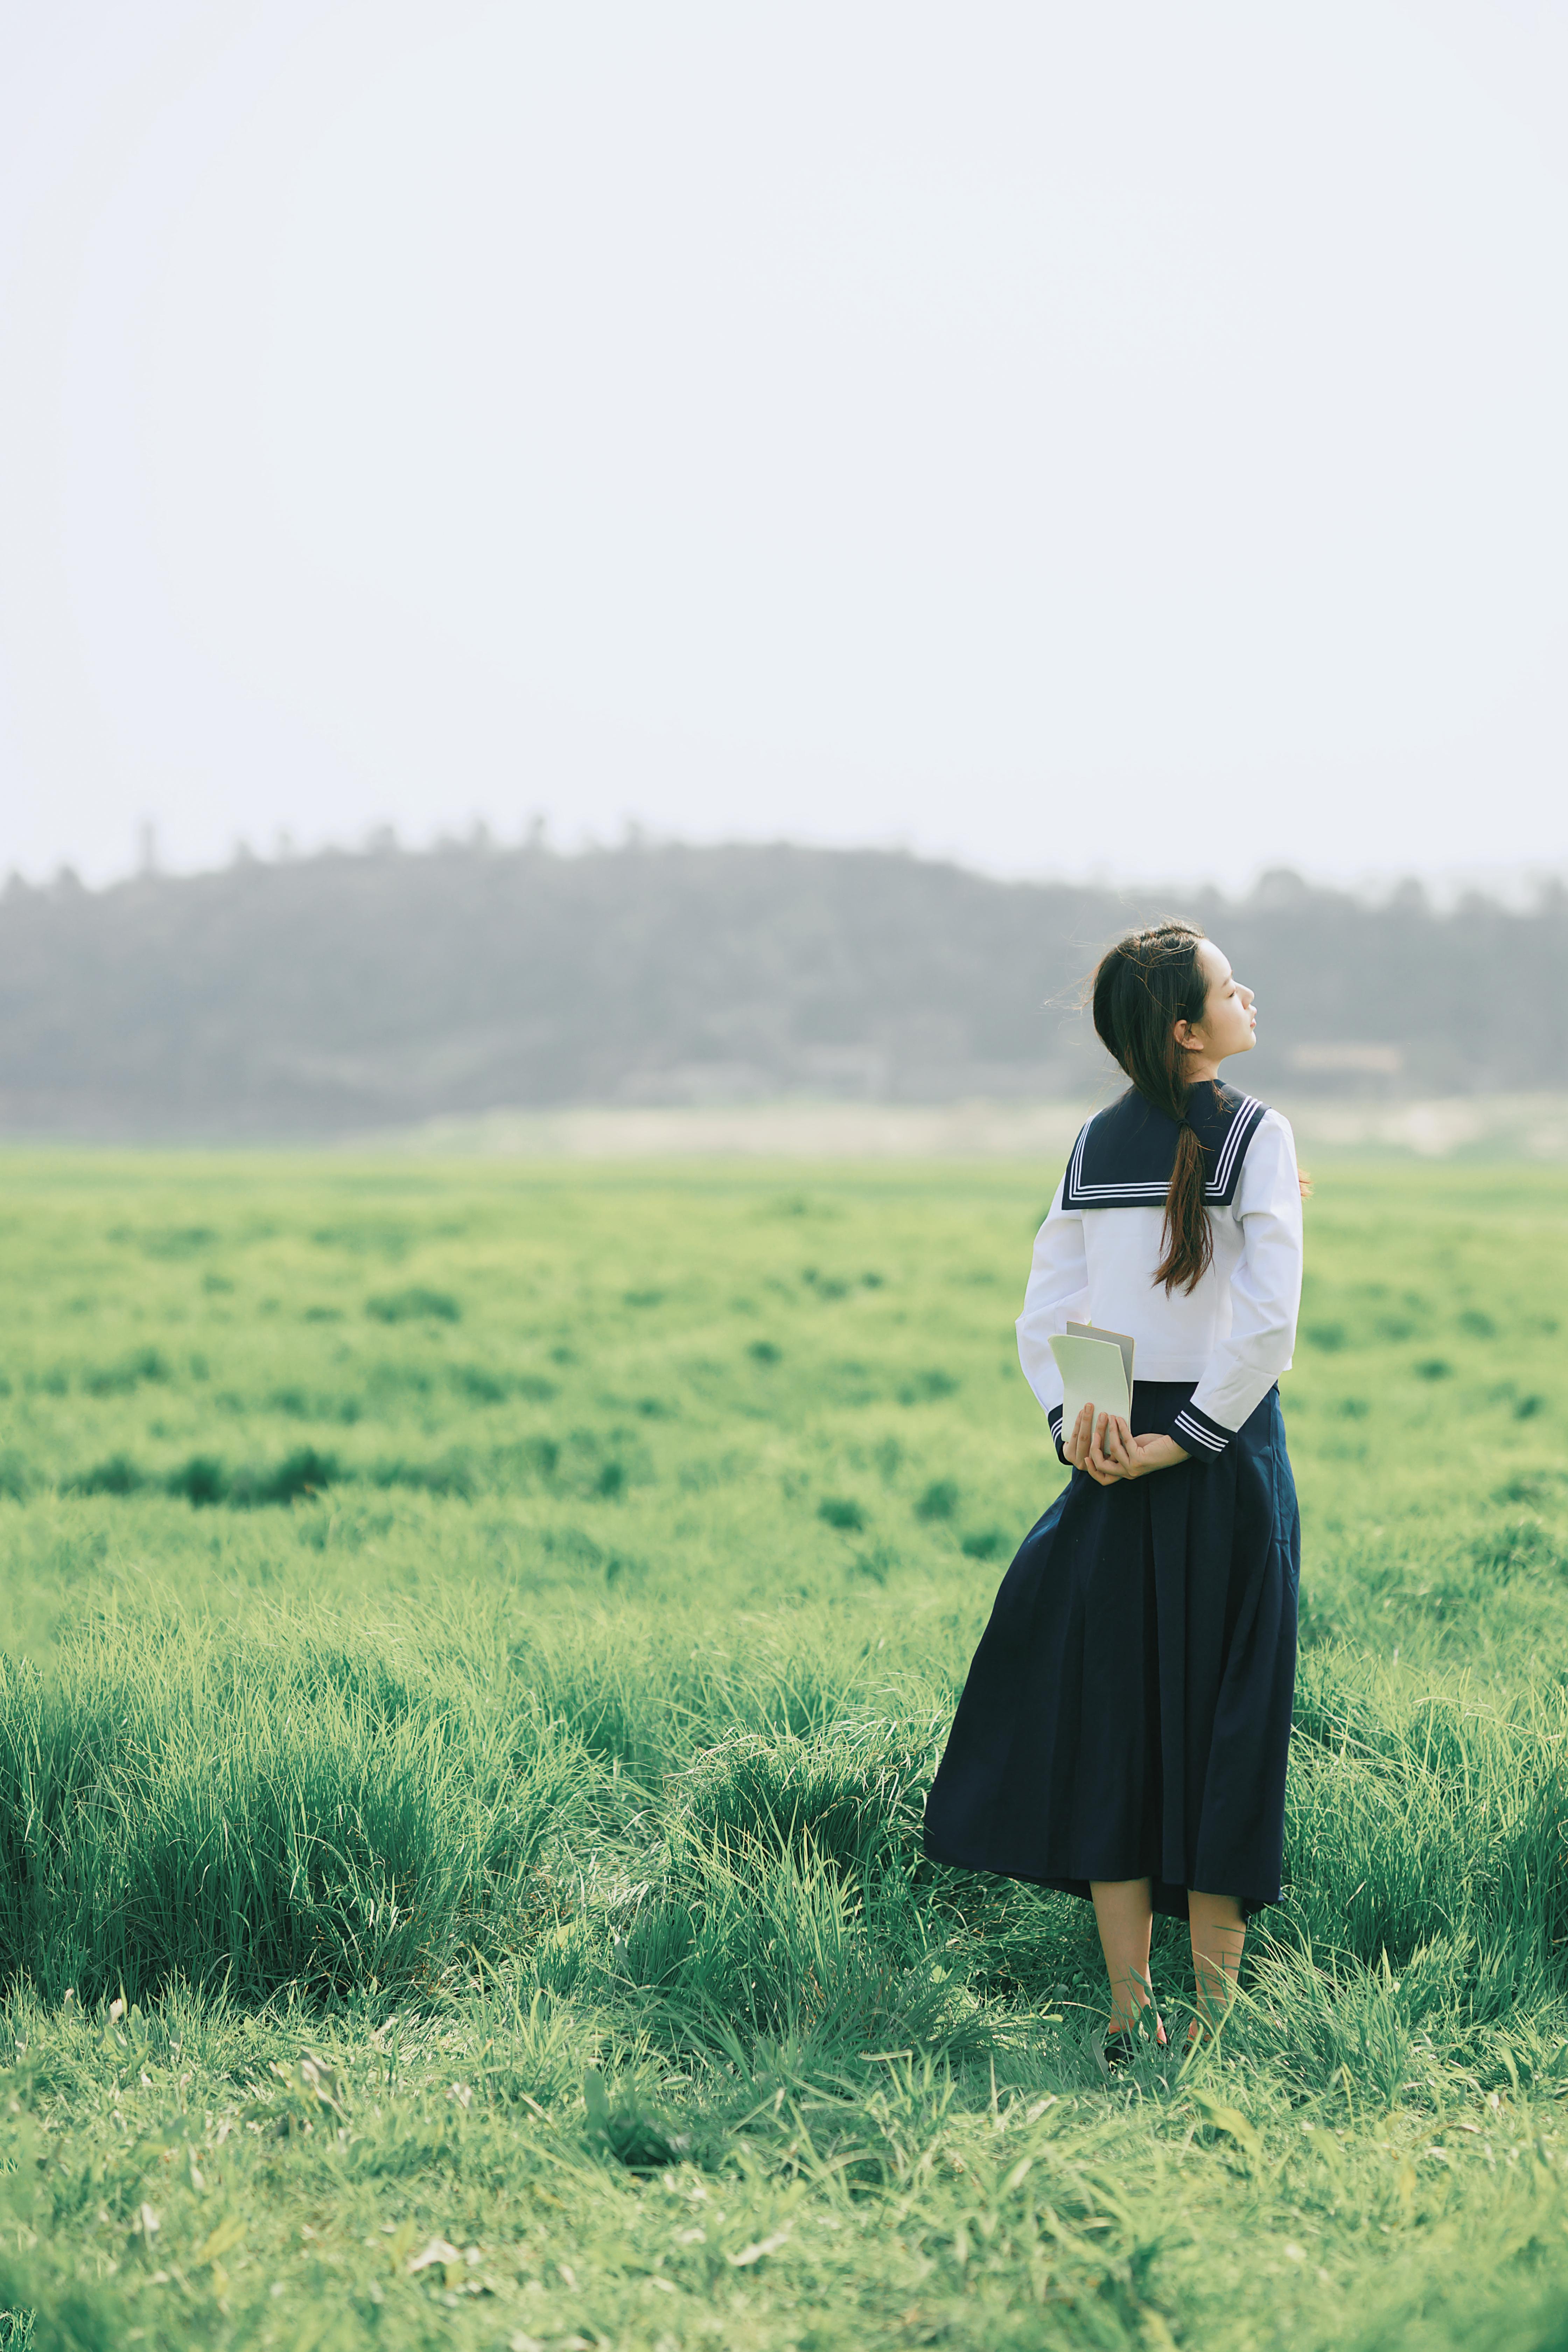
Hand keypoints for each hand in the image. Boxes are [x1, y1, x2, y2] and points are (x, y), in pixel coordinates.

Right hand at [1064, 1404, 1188, 1483]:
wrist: (1175, 1447)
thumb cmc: (1155, 1446)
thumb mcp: (1132, 1448)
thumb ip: (1118, 1448)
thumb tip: (1103, 1436)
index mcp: (1125, 1473)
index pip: (1103, 1477)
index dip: (1091, 1468)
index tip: (1085, 1454)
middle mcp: (1128, 1474)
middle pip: (1101, 1465)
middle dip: (1094, 1447)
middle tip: (1093, 1432)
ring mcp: (1133, 1468)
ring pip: (1112, 1450)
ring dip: (1110, 1431)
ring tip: (1109, 1417)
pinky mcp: (1140, 1460)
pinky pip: (1125, 1441)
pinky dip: (1121, 1428)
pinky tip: (1120, 1419)